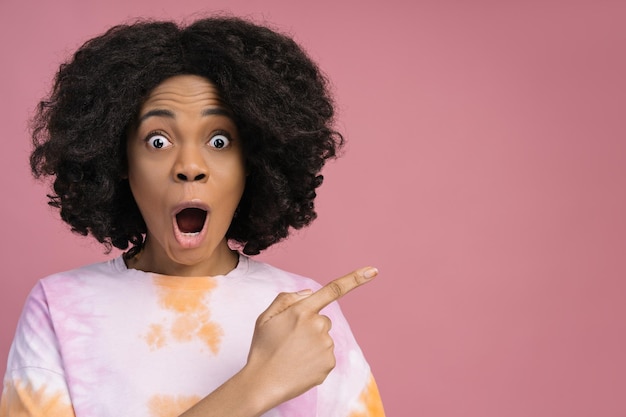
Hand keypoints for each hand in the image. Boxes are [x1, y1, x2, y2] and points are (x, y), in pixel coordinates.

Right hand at [243, 266, 378, 408]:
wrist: (262, 383)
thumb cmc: (263, 348)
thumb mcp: (266, 316)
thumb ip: (288, 298)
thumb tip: (310, 292)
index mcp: (302, 310)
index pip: (333, 289)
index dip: (355, 279)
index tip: (373, 271)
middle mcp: (318, 326)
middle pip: (323, 319)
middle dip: (310, 326)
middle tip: (290, 340)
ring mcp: (326, 346)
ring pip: (324, 338)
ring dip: (313, 343)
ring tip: (293, 355)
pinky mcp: (330, 363)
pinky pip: (326, 355)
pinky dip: (316, 359)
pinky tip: (300, 365)